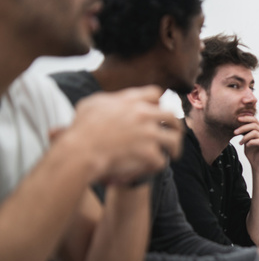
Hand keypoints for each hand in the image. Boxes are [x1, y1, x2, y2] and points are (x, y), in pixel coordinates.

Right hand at [68, 86, 183, 184]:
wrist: (80, 150)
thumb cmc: (80, 129)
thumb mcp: (91, 104)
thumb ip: (108, 100)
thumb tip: (113, 100)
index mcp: (130, 100)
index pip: (155, 93)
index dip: (158, 103)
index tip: (158, 111)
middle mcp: (143, 114)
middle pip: (172, 116)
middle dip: (176, 125)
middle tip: (175, 133)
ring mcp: (147, 133)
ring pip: (174, 139)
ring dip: (174, 148)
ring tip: (173, 155)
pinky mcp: (148, 152)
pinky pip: (161, 160)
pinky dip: (157, 165)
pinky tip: (153, 167)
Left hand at [234, 116, 258, 170]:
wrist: (256, 164)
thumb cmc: (251, 152)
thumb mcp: (246, 140)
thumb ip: (245, 133)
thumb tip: (238, 124)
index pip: (255, 120)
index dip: (246, 118)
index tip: (237, 119)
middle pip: (254, 125)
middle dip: (243, 127)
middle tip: (235, 132)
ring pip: (255, 132)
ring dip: (245, 137)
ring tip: (240, 142)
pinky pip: (257, 141)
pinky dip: (250, 142)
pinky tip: (246, 146)